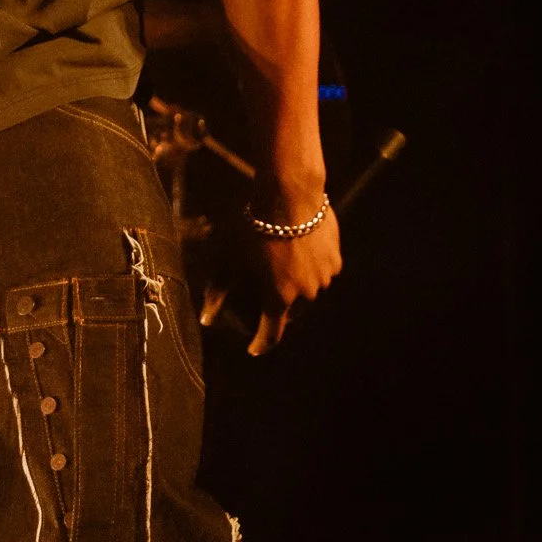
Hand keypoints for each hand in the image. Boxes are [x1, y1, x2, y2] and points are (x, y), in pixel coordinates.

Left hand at [200, 206, 342, 355]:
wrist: (289, 193)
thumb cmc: (253, 226)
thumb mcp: (229, 258)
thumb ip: (217, 291)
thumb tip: (206, 320)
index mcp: (278, 297)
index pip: (271, 333)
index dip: (261, 343)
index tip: (254, 348)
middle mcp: (305, 292)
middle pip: (292, 309)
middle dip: (280, 304)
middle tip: (268, 286)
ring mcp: (324, 275)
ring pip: (310, 289)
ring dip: (299, 283)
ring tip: (285, 261)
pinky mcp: (336, 257)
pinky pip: (323, 270)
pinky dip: (313, 266)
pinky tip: (302, 249)